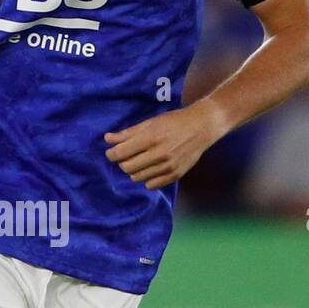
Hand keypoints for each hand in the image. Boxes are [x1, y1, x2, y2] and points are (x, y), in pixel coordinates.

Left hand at [104, 102, 222, 189]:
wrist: (201, 127)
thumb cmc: (173, 122)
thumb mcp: (150, 123)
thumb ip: (128, 133)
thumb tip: (107, 139)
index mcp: (150, 138)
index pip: (120, 153)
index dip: (112, 154)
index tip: (113, 152)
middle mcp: (159, 154)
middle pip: (127, 167)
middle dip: (123, 162)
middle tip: (128, 156)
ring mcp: (168, 166)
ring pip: (137, 177)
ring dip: (135, 170)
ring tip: (141, 160)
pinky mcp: (175, 175)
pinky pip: (151, 185)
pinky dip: (147, 179)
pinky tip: (150, 168)